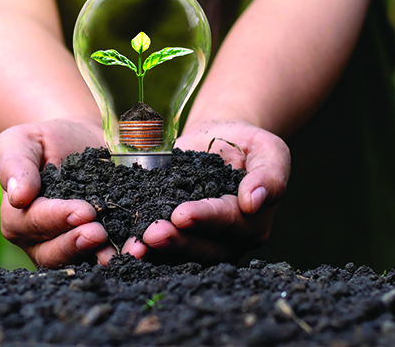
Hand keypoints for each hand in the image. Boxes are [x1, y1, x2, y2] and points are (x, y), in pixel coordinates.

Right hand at [0, 118, 115, 266]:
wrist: (80, 140)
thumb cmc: (45, 141)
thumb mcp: (21, 141)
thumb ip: (14, 165)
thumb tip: (17, 196)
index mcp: (19, 218)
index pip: (34, 222)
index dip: (57, 218)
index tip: (82, 210)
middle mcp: (42, 241)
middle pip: (54, 252)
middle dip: (77, 244)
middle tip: (99, 233)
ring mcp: (72, 246)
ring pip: (82, 260)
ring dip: (102, 257)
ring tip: (121, 250)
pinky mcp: (101, 245)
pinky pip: (109, 253)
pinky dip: (124, 252)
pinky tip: (140, 247)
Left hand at [122, 119, 289, 263]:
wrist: (221, 140)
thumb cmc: (248, 144)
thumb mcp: (268, 150)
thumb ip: (269, 175)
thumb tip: (253, 202)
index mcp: (254, 222)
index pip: (229, 222)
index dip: (206, 218)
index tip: (182, 214)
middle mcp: (230, 241)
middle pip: (205, 247)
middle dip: (177, 240)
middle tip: (152, 233)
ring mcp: (204, 244)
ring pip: (182, 255)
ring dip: (157, 252)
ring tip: (135, 246)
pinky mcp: (180, 239)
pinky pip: (163, 250)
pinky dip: (145, 248)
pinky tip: (125, 245)